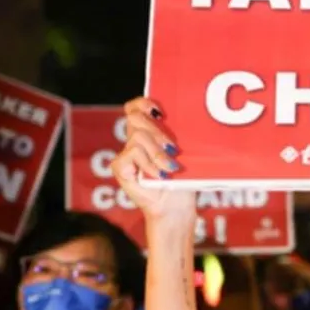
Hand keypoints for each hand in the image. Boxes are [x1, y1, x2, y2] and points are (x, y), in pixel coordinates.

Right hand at [112, 97, 196, 225]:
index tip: (161, 111)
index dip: (143, 103)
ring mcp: (126, 154)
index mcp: (149, 133)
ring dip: (156, 153)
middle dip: (156, 130)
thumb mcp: (184, 154)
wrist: (175, 207)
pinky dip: (149, 164)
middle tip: (173, 149)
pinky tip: (159, 175)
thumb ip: (179, 137)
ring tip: (169, 168)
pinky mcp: (120, 167)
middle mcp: (134, 140)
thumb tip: (189, 118)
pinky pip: (132, 153)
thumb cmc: (182, 181)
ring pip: (137, 137)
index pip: (135, 107)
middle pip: (135, 117)